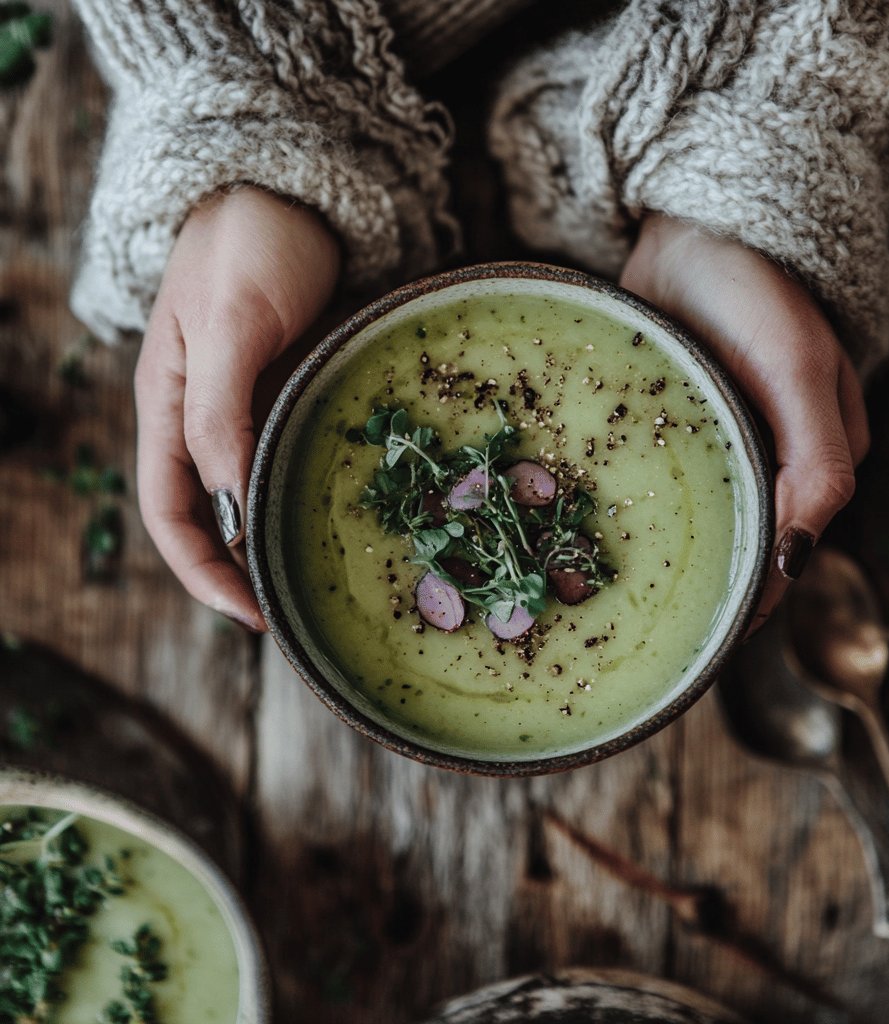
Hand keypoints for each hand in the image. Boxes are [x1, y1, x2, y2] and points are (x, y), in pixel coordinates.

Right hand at [134, 187, 340, 630]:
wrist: (293, 188)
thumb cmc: (250, 243)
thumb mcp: (232, 322)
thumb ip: (221, 407)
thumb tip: (230, 501)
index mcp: (169, 407)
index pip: (169, 513)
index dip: (203, 572)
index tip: (253, 614)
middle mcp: (205, 418)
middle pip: (213, 516)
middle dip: (244, 570)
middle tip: (300, 611)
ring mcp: (251, 407)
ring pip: (256, 492)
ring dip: (282, 537)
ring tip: (329, 577)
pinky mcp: (293, 392)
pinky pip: (296, 457)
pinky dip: (315, 492)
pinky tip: (353, 513)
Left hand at [620, 214, 868, 628]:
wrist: (694, 227)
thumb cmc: (759, 293)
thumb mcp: (800, 373)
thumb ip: (818, 465)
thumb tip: (798, 562)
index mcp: (812, 463)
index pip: (783, 556)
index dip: (749, 605)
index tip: (704, 645)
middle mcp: (763, 463)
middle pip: (732, 545)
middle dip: (693, 589)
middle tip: (635, 629)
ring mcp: (711, 445)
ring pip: (686, 518)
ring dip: (649, 553)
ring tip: (599, 595)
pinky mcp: (665, 425)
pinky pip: (644, 478)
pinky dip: (620, 506)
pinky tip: (581, 534)